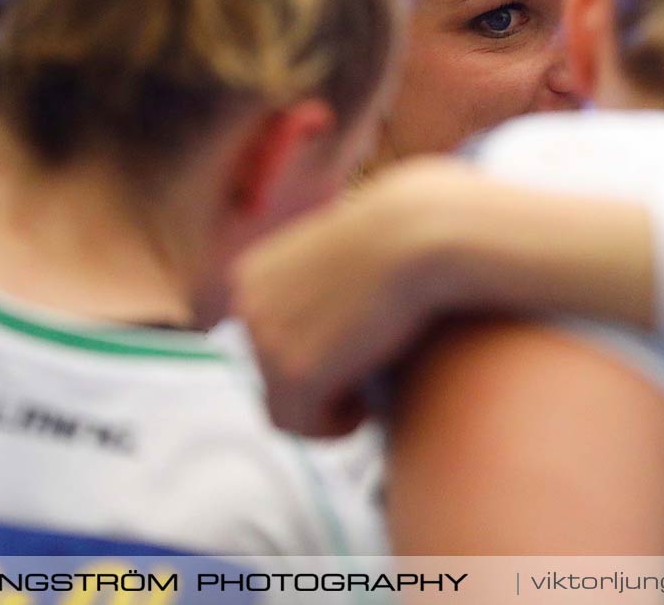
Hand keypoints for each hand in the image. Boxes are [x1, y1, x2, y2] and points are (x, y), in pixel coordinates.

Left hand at [234, 157, 489, 436]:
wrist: (418, 236)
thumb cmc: (395, 247)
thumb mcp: (333, 265)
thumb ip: (307, 300)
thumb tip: (307, 352)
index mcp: (248, 277)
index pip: (259, 347)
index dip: (306, 360)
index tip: (346, 355)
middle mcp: (245, 308)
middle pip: (268, 383)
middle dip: (317, 388)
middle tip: (361, 380)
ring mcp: (265, 341)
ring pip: (285, 412)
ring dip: (327, 410)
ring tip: (366, 392)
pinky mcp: (294, 372)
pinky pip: (305, 427)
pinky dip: (337, 427)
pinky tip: (367, 406)